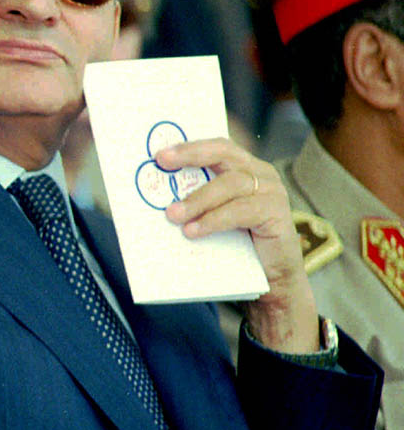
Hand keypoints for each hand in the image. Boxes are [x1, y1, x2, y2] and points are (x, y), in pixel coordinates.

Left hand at [156, 138, 320, 353]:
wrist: (272, 282)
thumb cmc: (236, 247)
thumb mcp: (210, 218)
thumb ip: (193, 203)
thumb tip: (150, 201)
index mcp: (243, 169)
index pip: (215, 147)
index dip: (188, 147)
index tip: (159, 154)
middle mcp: (261, 174)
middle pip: (224, 154)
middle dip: (190, 156)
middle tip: (162, 163)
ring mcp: (272, 193)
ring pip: (230, 184)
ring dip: (197, 199)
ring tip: (172, 215)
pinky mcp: (278, 215)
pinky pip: (241, 211)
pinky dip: (214, 219)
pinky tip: (194, 230)